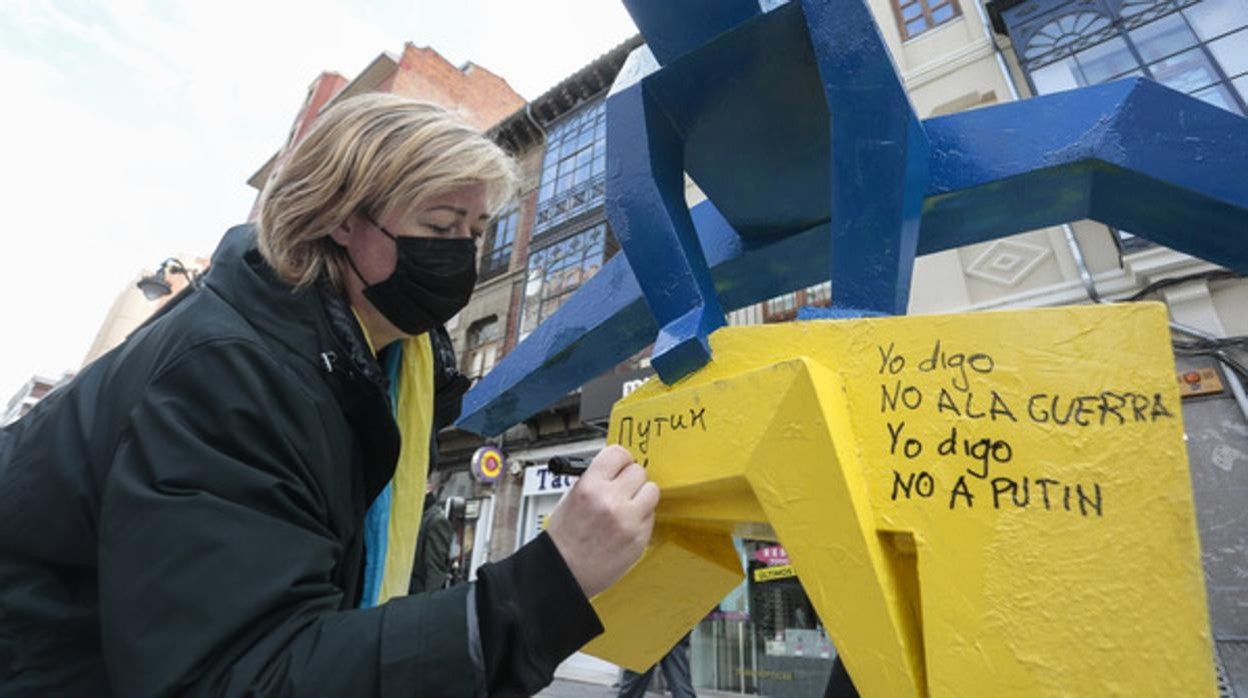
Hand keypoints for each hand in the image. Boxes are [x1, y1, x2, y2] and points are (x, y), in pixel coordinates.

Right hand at [545, 445, 659, 597]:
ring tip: (628, 505)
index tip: (620, 464)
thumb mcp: (570, 497)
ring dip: (642, 496)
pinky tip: (626, 525)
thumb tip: (615, 468)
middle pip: (638, 471)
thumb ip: (595, 479)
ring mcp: (629, 521)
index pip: (618, 454)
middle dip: (631, 478)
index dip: (620, 459)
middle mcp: (611, 501)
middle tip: (624, 487)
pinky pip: (652, 516)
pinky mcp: (640, 539)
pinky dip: (642, 518)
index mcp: (590, 487)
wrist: (564, 572)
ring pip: (652, 491)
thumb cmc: (564, 539)